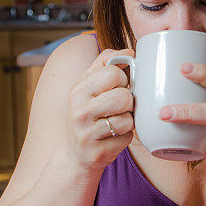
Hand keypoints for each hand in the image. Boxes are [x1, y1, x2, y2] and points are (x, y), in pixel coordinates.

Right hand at [66, 48, 134, 173]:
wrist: (77, 153)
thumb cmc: (89, 113)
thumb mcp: (89, 84)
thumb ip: (106, 62)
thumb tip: (129, 52)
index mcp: (78, 90)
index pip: (113, 73)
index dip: (122, 79)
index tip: (116, 87)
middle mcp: (79, 111)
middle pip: (123, 96)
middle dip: (128, 102)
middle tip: (120, 107)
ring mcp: (87, 134)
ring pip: (127, 119)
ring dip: (128, 120)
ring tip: (116, 121)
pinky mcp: (98, 152)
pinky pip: (127, 138)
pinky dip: (126, 136)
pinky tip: (114, 136)